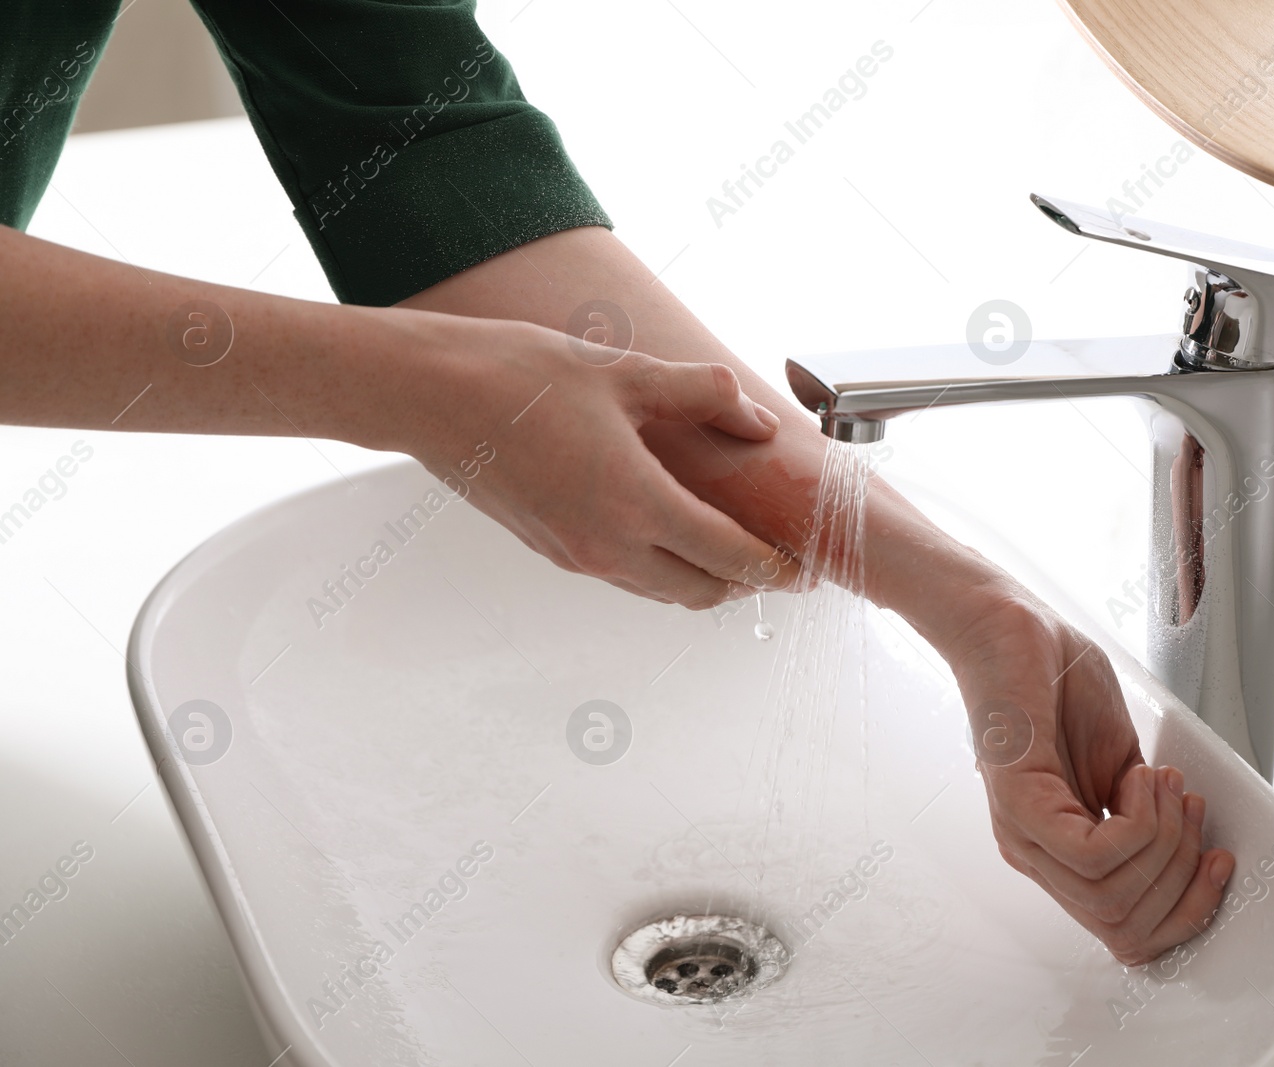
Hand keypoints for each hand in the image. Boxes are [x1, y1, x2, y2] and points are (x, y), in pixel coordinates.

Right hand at [401, 316, 796, 607]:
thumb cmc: (520, 377)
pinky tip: (669, 529)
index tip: (808, 568)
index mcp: (635, 503)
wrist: (430, 396)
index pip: (730, 557)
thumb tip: (758, 421)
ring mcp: (576, 555)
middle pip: (702, 592)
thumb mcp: (626, 374)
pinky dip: (660, 566)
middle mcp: (607, 545)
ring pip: (661, 590)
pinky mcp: (551, 550)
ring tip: (732, 547)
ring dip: (703, 578)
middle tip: (779, 562)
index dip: (778, 568)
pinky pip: (624, 576)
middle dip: (748, 583)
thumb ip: (703, 396)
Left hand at [938, 586, 1234, 964]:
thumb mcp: (1120, 764)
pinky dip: (1137, 822)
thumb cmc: (1055, 683)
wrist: (1012, 627)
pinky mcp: (1017, 800)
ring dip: (1164, 840)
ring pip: (1112, 897)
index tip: (1218, 861)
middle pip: (1125, 928)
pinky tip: (1138, 778)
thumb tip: (1187, 850)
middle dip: (1184, 875)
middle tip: (1189, 808)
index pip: (1125, 934)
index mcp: (1059, 853)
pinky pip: (1091, 855)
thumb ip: (1143, 817)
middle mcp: (1037, 853)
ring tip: (1162, 782)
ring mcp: (1023, 831)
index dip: (1187, 913)